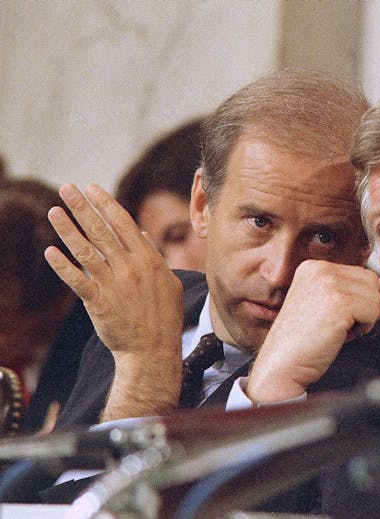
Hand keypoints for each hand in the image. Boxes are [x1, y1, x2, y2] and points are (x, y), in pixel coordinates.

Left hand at [44, 183, 183, 418]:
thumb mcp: (169, 282)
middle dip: (83, 207)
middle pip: (102, 231)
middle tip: (67, 189)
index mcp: (148, 260)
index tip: (91, 187)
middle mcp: (130, 268)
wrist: (153, 350)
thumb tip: (141, 233)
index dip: (105, 204)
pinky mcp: (99, 302)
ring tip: (54, 211)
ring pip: (87, 251)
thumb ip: (154, 256)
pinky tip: (50, 252)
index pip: (123, 223)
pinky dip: (63, 266)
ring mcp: (114, 285)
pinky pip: (78, 281)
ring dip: (68, 229)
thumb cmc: (164, 316)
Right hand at [245, 259, 379, 402]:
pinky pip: (373, 310)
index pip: (359, 272)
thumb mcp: (324, 306)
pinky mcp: (338, 304)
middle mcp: (319, 270)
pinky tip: (346, 333)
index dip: (373, 291)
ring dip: (369, 316)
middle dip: (373, 303)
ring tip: (346, 329)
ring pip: (374, 296)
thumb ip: (350, 294)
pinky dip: (367, 325)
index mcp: (312, 267)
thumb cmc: (303, 341)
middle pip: (370, 280)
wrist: (282, 364)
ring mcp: (328, 285)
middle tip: (360, 323)